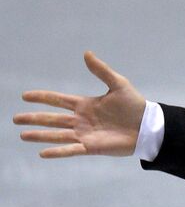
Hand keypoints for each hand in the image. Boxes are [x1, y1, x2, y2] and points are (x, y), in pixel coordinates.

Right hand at [14, 52, 144, 157]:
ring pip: (57, 135)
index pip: (58, 100)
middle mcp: (81, 120)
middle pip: (52, 119)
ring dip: (40, 135)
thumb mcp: (118, 84)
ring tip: (22, 135)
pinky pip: (71, 149)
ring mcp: (85, 134)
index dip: (42, 97)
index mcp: (85, 104)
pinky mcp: (92, 147)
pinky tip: (43, 153)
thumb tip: (86, 53)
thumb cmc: (135, 106)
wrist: (148, 126)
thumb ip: (101, 70)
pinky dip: (58, 152)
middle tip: (15, 118)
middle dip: (34, 118)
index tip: (25, 96)